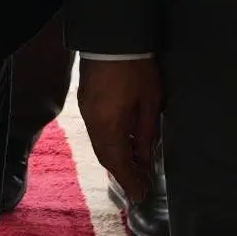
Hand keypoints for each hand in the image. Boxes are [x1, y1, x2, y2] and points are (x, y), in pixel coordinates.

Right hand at [78, 57, 163, 196]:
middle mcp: (93, 124)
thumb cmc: (136, 70)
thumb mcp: (150, 103)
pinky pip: (98, 133)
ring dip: (116, 160)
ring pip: (100, 146)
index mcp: (109, 126)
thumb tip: (144, 159)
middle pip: (106, 157)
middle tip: (139, 187)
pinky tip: (123, 147)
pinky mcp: (86, 104)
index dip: (130, 181)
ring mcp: (87, 113)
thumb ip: (146, 134)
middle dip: (122, 174)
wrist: (113, 39)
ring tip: (134, 170)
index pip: (118, 163)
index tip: (140, 196)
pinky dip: (110, 146)